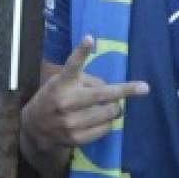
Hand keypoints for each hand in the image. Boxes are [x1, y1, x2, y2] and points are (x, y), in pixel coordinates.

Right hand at [22, 35, 148, 152]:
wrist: (35, 127)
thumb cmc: (55, 97)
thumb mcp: (63, 82)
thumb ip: (86, 81)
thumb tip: (112, 90)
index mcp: (62, 83)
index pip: (72, 65)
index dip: (81, 52)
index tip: (89, 39)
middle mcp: (65, 101)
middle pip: (103, 94)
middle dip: (126, 91)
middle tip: (143, 88)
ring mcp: (70, 122)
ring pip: (109, 112)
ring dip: (115, 108)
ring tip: (110, 106)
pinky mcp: (76, 138)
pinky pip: (105, 128)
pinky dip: (108, 123)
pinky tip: (100, 120)